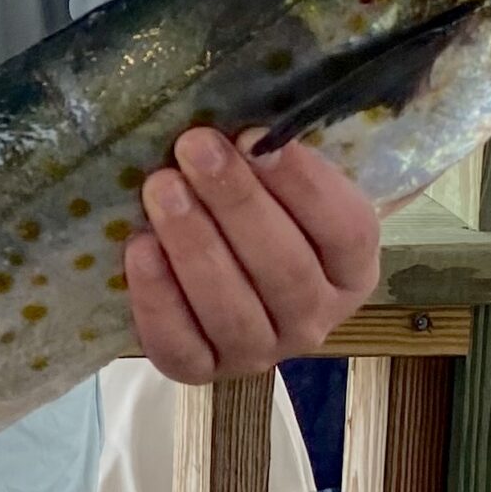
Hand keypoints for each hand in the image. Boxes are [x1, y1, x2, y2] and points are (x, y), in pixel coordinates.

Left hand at [128, 130, 379, 381]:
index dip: (301, 183)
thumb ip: (268, 158)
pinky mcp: (203, 370)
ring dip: (195, 245)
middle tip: (194, 148)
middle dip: (236, 203)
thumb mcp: (276, 181)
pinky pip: (182, 347)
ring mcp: (260, 351)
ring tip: (160, 188)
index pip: (344, 231)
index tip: (253, 135)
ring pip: (233, 310)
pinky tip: (138, 249)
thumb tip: (238, 121)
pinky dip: (158, 299)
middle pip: (285, 269)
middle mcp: (315, 319)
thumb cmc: (255, 209)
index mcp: (352, 268)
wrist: (216, 267)